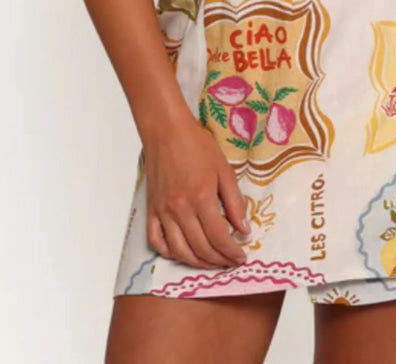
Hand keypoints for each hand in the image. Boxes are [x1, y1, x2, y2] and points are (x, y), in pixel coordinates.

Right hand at [143, 116, 250, 268]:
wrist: (166, 131)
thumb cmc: (197, 145)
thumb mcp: (224, 169)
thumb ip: (235, 201)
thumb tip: (244, 229)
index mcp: (201, 198)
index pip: (219, 238)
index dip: (232, 253)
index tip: (242, 258)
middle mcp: (180, 209)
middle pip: (201, 248)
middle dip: (219, 261)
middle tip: (231, 262)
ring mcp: (163, 212)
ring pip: (179, 251)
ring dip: (197, 263)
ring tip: (212, 263)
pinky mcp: (151, 210)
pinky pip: (156, 241)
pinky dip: (170, 253)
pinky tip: (183, 253)